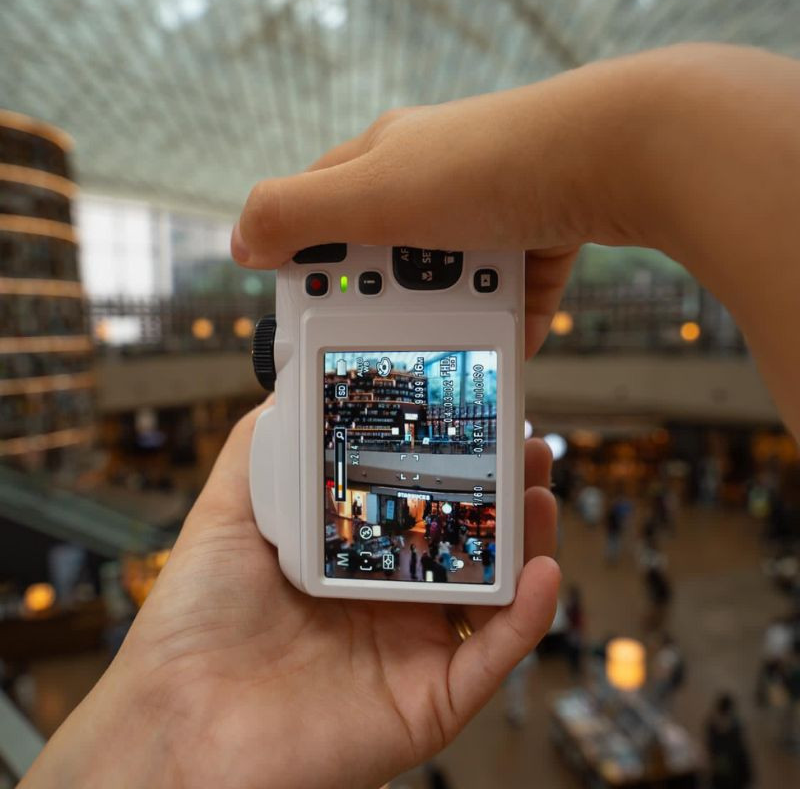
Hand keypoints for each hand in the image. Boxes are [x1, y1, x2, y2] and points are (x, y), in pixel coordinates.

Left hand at [21, 400, 558, 788]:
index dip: (454, 466)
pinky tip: (540, 570)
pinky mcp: (428, 701)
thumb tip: (292, 395)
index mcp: (350, 561)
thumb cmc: (194, 627)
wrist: (178, 723)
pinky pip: (492, 658)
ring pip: (493, 593)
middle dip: (505, 495)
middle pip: (468, 544)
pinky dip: (526, 616)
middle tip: (527, 450)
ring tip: (541, 493)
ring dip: (528, 543)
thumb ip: (261, 454)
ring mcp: (411, 651)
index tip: (477, 423)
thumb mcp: (226, 517)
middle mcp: (388, 603)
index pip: (421, 506)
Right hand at [231, 43, 799, 430]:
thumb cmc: (486, 166)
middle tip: (386, 327)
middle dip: (385, 300)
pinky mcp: (533, 241)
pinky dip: (497, 325)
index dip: (306, 265)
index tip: (307, 313)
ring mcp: (487, 212)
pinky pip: (504, 296)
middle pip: (385, 259)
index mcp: (382, 160)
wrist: (608, 158)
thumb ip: (293, 214)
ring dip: (444, 314)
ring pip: (446, 283)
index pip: (320, 214)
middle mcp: (433, 180)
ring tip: (451, 331)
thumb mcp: (368, 192)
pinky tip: (494, 349)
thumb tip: (239, 240)